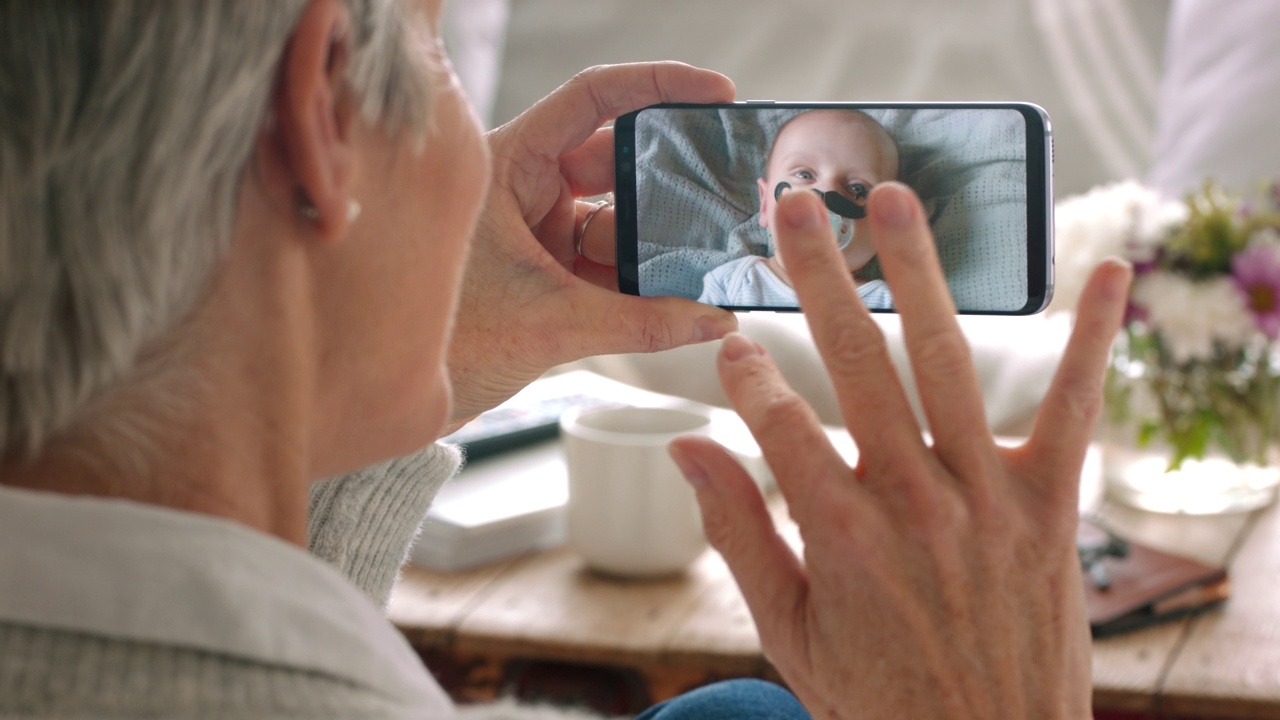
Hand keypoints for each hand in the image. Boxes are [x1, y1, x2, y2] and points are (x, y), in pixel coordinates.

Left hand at [446, 63, 738, 428]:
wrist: (383, 402)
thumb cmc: (436, 344)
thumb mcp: (548, 326)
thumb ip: (641, 324)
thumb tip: (714, 321)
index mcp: (505, 165)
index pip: (591, 101)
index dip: (657, 86)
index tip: (715, 93)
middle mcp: (520, 190)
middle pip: (616, 164)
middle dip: (673, 183)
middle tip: (730, 189)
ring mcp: (533, 234)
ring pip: (616, 222)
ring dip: (662, 243)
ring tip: (715, 256)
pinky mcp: (542, 276)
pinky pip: (606, 266)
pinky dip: (643, 282)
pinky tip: (686, 295)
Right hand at [669, 183, 1130, 718]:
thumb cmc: (878, 696)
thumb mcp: (786, 631)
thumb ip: (736, 535)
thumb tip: (684, 451)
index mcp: (840, 535)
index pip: (777, 423)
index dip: (744, 376)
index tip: (727, 343)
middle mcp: (912, 500)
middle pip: (855, 364)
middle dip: (817, 278)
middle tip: (795, 206)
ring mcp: (986, 495)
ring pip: (947, 362)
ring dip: (917, 274)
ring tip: (892, 199)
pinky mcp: (1048, 503)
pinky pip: (1073, 407)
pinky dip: (1094, 338)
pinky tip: (1109, 270)